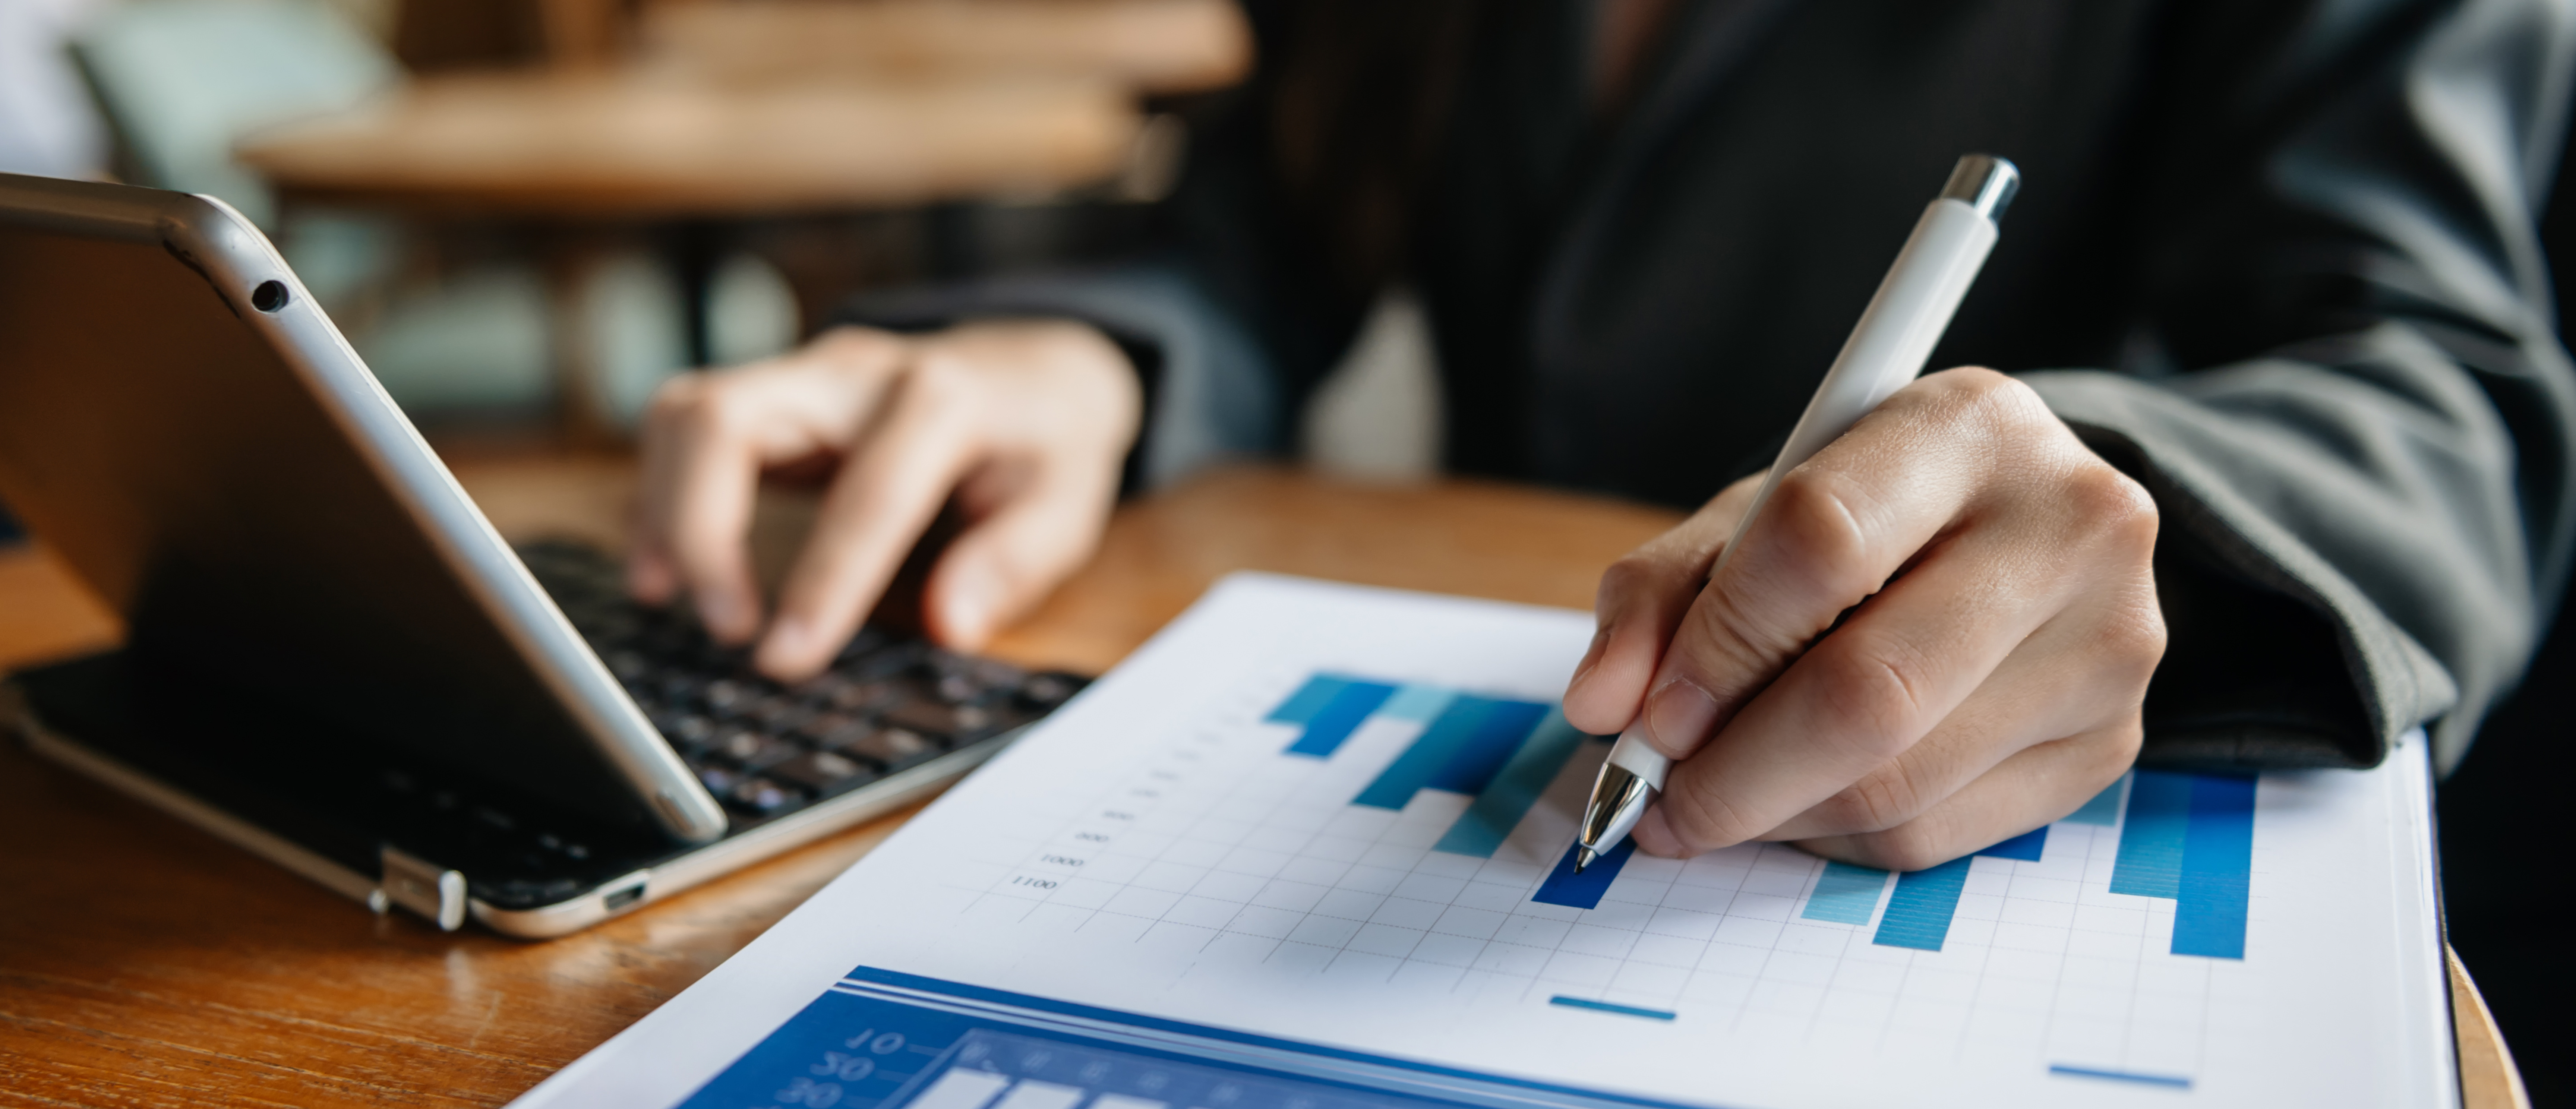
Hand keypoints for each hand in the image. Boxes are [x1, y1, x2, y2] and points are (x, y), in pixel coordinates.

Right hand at [628, 321, 1141, 681]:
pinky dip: (660, 495)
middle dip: (701, 526)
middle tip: (725, 627)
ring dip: (663, 508)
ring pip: (687, 412)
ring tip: (670, 597)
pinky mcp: (771, 395)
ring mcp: (803, 375)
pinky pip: (684, 428)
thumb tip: (952, 623)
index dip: (822, 580)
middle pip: (728, 418)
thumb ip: (1015, 560)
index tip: (786, 659)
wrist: (1036, 364)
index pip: (868, 493)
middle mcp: (856, 372)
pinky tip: (668, 566)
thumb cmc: (1046, 441)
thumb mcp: (1071, 500)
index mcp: (942, 400)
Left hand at [1559, 368, 2165, 869]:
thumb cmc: (1867, 517)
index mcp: (1969, 425)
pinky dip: (1839, 836)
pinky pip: (1937, 833)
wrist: (2021, 533)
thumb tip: (1604, 703)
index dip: (1717, 647)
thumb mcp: (1752, 515)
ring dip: (1775, 814)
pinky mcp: (2112, 742)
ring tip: (1721, 796)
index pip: (1819, 543)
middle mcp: (2069, 523)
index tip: (1647, 713)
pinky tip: (1808, 800)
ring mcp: (2109, 641)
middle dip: (1733, 771)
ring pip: (1899, 784)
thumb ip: (1660, 594)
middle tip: (1659, 799)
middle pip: (1869, 692)